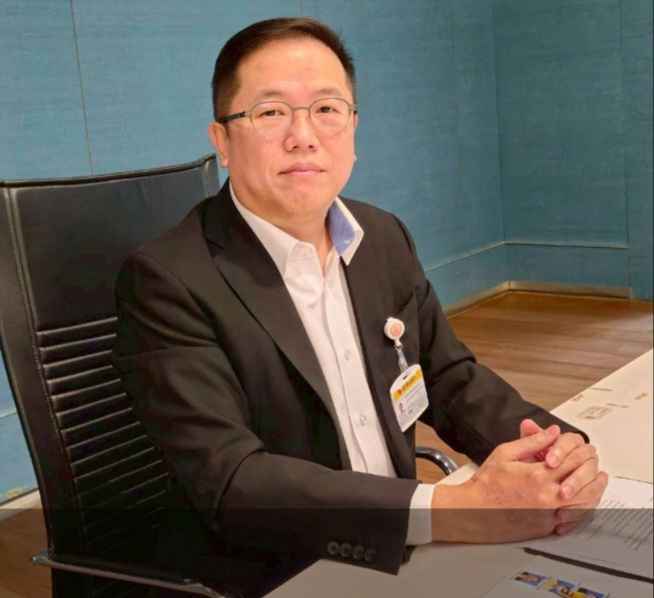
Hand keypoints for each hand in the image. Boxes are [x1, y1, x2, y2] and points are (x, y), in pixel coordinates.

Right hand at [430, 426, 607, 543]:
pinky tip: (586, 502)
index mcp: (537, 475)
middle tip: (595, 462)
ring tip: (599, 481)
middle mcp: (546, 495)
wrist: (474, 509)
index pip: (570, 460)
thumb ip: (532, 442)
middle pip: (582, 480)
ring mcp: (548, 514)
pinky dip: (584, 509)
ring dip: (595, 490)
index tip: (584, 447)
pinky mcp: (546, 527)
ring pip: (584, 502)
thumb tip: (552, 432)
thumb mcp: (506, 453)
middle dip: (591, 469)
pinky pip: (574, 519)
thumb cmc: (487, 482)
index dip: (581, 451)